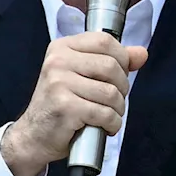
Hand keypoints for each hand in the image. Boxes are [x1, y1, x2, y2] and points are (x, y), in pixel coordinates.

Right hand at [0, 33, 147, 175]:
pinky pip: (105, 113)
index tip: (118, 74)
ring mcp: (59, 83)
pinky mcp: (65, 107)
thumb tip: (141, 54)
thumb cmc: (59, 104)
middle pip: (111, 66)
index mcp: (61, 48)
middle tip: (113, 100)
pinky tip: (105, 126)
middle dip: (122, 88)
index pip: (104, 41)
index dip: (121, 58)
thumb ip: (112, 61)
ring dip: (118, 109)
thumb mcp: (82, 75)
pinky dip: (112, 124)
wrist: (33, 135)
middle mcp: (57, 61)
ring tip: (109, 115)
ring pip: (111, 92)